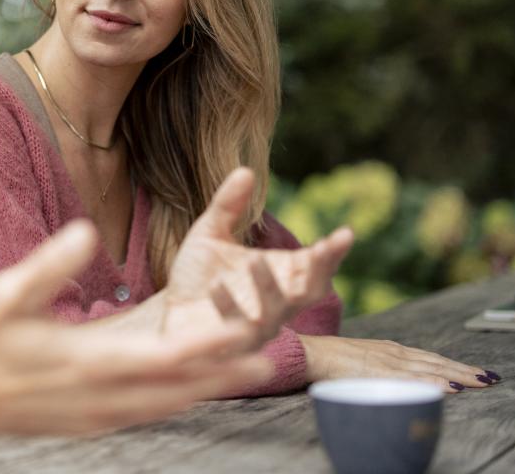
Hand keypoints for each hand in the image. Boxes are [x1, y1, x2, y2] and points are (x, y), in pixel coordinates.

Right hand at [0, 220, 273, 435]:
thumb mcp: (9, 293)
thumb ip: (51, 264)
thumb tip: (86, 231)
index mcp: (86, 362)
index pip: (162, 356)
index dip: (206, 345)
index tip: (241, 328)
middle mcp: (100, 395)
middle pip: (178, 388)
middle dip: (225, 372)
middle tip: (269, 354)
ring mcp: (96, 414)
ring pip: (167, 405)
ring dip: (208, 388)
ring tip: (245, 371)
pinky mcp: (89, 423)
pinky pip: (146, 414)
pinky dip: (177, 400)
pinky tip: (190, 389)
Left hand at [161, 168, 353, 347]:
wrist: (168, 310)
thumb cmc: (198, 274)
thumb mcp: (210, 234)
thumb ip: (228, 206)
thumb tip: (245, 169)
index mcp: (280, 276)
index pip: (315, 266)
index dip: (333, 253)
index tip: (346, 233)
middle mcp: (276, 305)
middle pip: (308, 293)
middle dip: (318, 272)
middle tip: (321, 249)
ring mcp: (255, 329)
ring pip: (274, 314)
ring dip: (269, 288)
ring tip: (256, 260)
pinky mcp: (228, 345)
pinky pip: (234, 330)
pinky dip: (228, 308)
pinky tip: (217, 286)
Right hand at [300, 334, 493, 393]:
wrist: (309, 353)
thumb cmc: (330, 360)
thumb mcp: (361, 362)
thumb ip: (379, 368)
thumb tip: (394, 379)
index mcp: (389, 350)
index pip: (429, 358)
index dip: (452, 364)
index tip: (472, 372)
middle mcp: (393, 353)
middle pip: (436, 361)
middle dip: (463, 369)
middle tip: (487, 377)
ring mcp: (388, 361)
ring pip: (431, 368)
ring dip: (457, 374)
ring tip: (479, 381)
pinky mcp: (380, 371)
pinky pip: (413, 378)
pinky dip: (434, 380)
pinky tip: (450, 386)